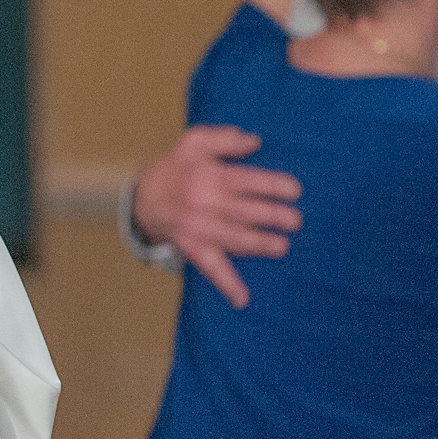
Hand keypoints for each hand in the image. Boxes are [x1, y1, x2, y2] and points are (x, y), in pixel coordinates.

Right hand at [134, 125, 302, 308]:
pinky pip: (210, 268)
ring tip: (282, 247)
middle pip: (244, 211)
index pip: (246, 181)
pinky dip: (226, 285)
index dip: (272, 186)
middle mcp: (204, 204)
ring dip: (259, 245)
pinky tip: (242, 300)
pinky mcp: (194, 248)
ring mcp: (199, 229)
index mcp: (208, 177)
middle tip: (295, 220)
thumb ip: (224, 138)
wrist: (142, 199)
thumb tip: (254, 141)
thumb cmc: (175, 169)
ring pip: (233, 239)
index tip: (294, 191)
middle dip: (273, 217)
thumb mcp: (194, 143)